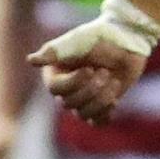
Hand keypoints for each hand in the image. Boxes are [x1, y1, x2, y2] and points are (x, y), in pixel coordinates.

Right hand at [27, 20, 149, 124]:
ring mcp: (83, 98)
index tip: (90, 69)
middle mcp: (66, 88)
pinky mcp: (100, 106)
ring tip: (114, 82)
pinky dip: (106, 113)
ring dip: (101, 100)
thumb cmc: (100, 36)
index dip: (74, 83)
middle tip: (105, 71)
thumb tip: (31, 61)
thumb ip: (55, 51)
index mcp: (55, 72)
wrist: (128, 41)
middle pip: (69, 103)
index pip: (55, 89)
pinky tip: (115, 100)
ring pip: (83, 114)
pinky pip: (97, 122)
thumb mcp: (78, 40)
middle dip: (91, 89)